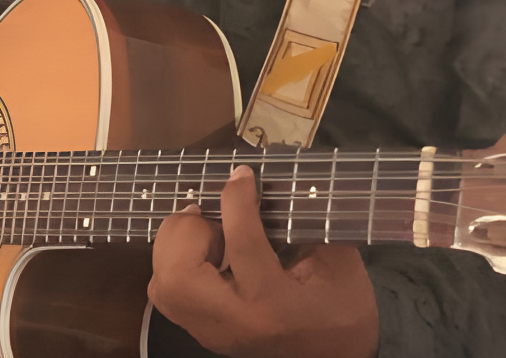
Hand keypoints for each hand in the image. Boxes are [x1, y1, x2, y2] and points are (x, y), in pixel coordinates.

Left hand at [149, 164, 379, 357]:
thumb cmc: (342, 309)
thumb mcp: (339, 261)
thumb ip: (308, 218)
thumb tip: (277, 178)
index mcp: (273, 305)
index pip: (242, 244)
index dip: (237, 199)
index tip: (242, 174)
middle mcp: (232, 324)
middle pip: (177, 278)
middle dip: (186, 232)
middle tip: (211, 217)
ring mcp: (212, 332)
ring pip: (163, 286)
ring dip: (176, 246)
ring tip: (208, 232)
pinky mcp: (202, 331)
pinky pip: (167, 291)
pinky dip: (175, 261)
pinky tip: (206, 251)